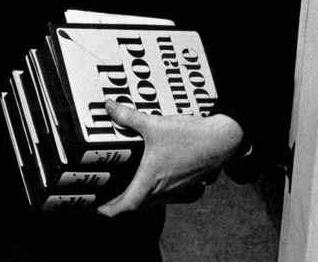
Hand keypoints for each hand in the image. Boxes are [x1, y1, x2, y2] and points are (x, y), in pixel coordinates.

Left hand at [96, 100, 243, 216]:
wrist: (220, 141)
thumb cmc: (188, 137)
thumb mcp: (154, 124)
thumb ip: (129, 116)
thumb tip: (110, 107)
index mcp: (150, 180)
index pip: (126, 206)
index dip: (110, 210)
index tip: (98, 208)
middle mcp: (162, 190)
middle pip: (136, 208)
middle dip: (120, 207)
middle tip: (107, 200)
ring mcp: (174, 190)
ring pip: (150, 204)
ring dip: (136, 202)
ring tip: (125, 192)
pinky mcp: (184, 184)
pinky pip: (162, 198)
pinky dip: (150, 195)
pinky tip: (149, 181)